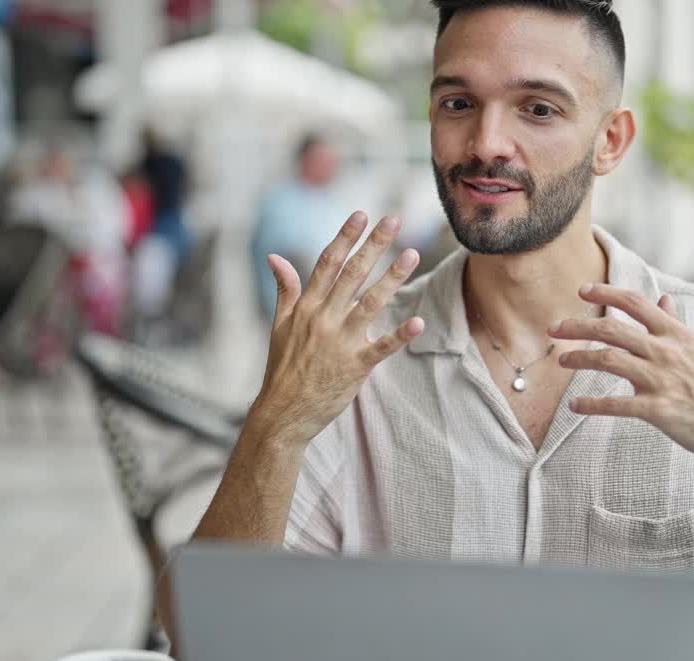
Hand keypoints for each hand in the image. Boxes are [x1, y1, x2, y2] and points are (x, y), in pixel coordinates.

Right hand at [253, 212, 423, 444]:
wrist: (283, 412)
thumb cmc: (282, 368)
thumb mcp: (278, 325)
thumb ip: (285, 289)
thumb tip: (274, 256)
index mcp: (306, 307)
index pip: (327, 263)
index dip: (345, 237)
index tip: (361, 214)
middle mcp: (323, 319)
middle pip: (352, 274)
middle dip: (374, 245)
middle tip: (394, 220)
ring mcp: (340, 343)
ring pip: (370, 303)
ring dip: (392, 278)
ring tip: (412, 254)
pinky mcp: (355, 367)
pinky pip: (381, 348)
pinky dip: (400, 336)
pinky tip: (418, 322)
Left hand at [549, 284, 693, 479]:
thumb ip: (676, 324)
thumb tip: (664, 298)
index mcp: (677, 334)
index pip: (636, 303)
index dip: (606, 292)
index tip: (582, 289)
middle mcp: (668, 352)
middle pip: (612, 328)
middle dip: (578, 326)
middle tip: (554, 328)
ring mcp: (663, 380)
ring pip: (609, 360)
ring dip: (580, 359)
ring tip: (562, 361)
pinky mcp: (659, 410)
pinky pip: (616, 404)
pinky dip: (592, 405)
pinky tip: (576, 406)